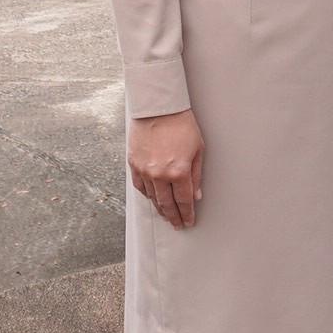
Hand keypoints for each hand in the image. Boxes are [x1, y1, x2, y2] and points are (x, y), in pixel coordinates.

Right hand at [128, 110, 204, 229]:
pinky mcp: (134, 164)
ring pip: (153, 198)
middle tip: (177, 224)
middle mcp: (160, 174)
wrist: (158, 108)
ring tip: (166, 215)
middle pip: (167, 204)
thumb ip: (196, 175)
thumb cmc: (181, 125)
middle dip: (174, 217)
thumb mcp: (198, 149)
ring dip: (160, 208)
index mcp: (179, 171)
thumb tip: (196, 196)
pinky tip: (153, 199)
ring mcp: (145, 170)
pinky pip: (140, 186)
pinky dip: (147, 195)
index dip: (187, 214)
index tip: (188, 221)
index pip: (184, 202)